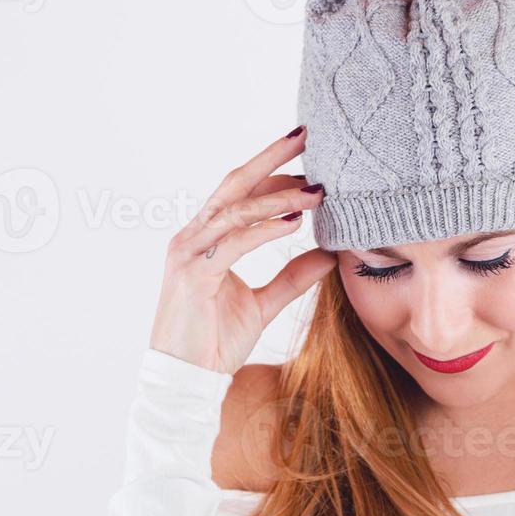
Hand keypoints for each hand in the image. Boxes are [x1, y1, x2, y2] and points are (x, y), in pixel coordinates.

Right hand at [148, 127, 336, 374]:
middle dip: (271, 158)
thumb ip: (293, 277)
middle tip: (306, 136)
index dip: (272, 170)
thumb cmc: (215, 341)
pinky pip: (232, 243)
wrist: (186, 379)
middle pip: (234, 184)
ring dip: (277, 196)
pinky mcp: (193, 275)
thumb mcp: (264, 304)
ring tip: (316, 190)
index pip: (240, 192)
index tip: (308, 156)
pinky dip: (263, 230)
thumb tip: (328, 256)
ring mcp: (189, 254)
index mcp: (206, 239)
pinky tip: (293, 222)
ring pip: (235, 210)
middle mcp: (193, 238)